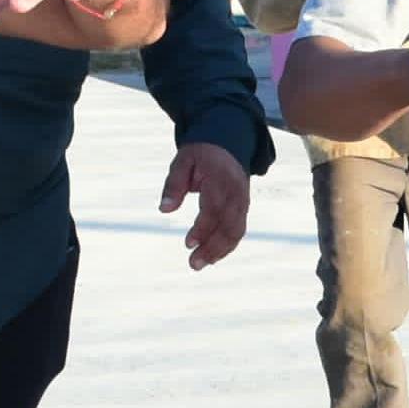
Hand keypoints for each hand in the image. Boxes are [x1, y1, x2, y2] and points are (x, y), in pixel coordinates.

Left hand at [158, 141, 251, 268]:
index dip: (202, 229)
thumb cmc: (201, 154)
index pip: (213, 209)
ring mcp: (243, 201)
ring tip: (202, 264)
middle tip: (194, 264)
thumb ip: (173, 185)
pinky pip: (238, 230)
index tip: (188, 244)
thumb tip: (164, 209)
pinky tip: (213, 256)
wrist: (227, 144)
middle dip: (212, 248)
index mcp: (220, 180)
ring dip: (220, 251)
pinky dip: (227, 245)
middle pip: (228, 226)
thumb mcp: (182, 162)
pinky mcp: (243, 208)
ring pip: (236, 231)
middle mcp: (236, 193)